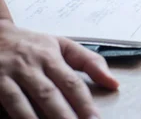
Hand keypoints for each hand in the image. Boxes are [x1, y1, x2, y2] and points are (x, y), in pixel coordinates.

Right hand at [0, 18, 118, 118]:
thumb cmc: (31, 44)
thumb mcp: (62, 45)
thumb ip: (90, 62)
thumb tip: (114, 83)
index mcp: (51, 55)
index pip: (71, 83)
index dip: (84, 103)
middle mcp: (31, 65)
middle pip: (50, 95)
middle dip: (65, 116)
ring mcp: (9, 75)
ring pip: (26, 103)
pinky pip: (8, 105)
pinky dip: (18, 118)